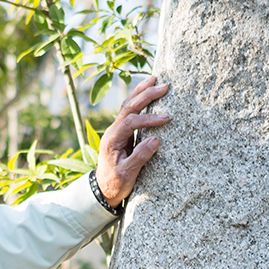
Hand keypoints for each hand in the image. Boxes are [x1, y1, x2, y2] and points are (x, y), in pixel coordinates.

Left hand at [96, 76, 169, 206]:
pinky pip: (129, 111)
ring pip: (127, 105)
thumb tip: (156, 140)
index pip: (130, 122)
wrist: (102, 189)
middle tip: (164, 86)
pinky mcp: (121, 132)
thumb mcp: (127, 174)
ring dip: (141, 92)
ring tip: (154, 79)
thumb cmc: (114, 183)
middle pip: (128, 107)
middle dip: (145, 95)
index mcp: (112, 140)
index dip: (148, 119)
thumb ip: (140, 157)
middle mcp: (112, 131)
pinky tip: (147, 92)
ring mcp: (116, 130)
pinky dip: (139, 100)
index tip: (166, 119)